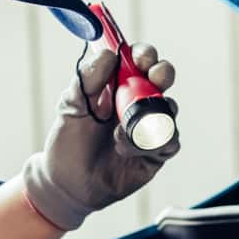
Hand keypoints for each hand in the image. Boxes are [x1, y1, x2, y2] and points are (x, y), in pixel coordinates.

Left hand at [19, 42, 180, 230]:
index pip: (139, 60)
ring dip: (151, 115)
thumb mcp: (71, 106)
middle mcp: (138, 103)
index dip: (144, 54)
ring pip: (169, 110)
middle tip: (155, 77)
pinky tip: (127, 149)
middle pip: (163, 79)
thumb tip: (108, 54)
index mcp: (118, 85)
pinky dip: (153, 142)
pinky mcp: (156, 152)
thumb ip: (87, 79)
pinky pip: (170, 141)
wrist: (68, 184)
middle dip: (163, 72)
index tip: (140, 57)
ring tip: (120, 133)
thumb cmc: (68, 142)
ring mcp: (150, 127)